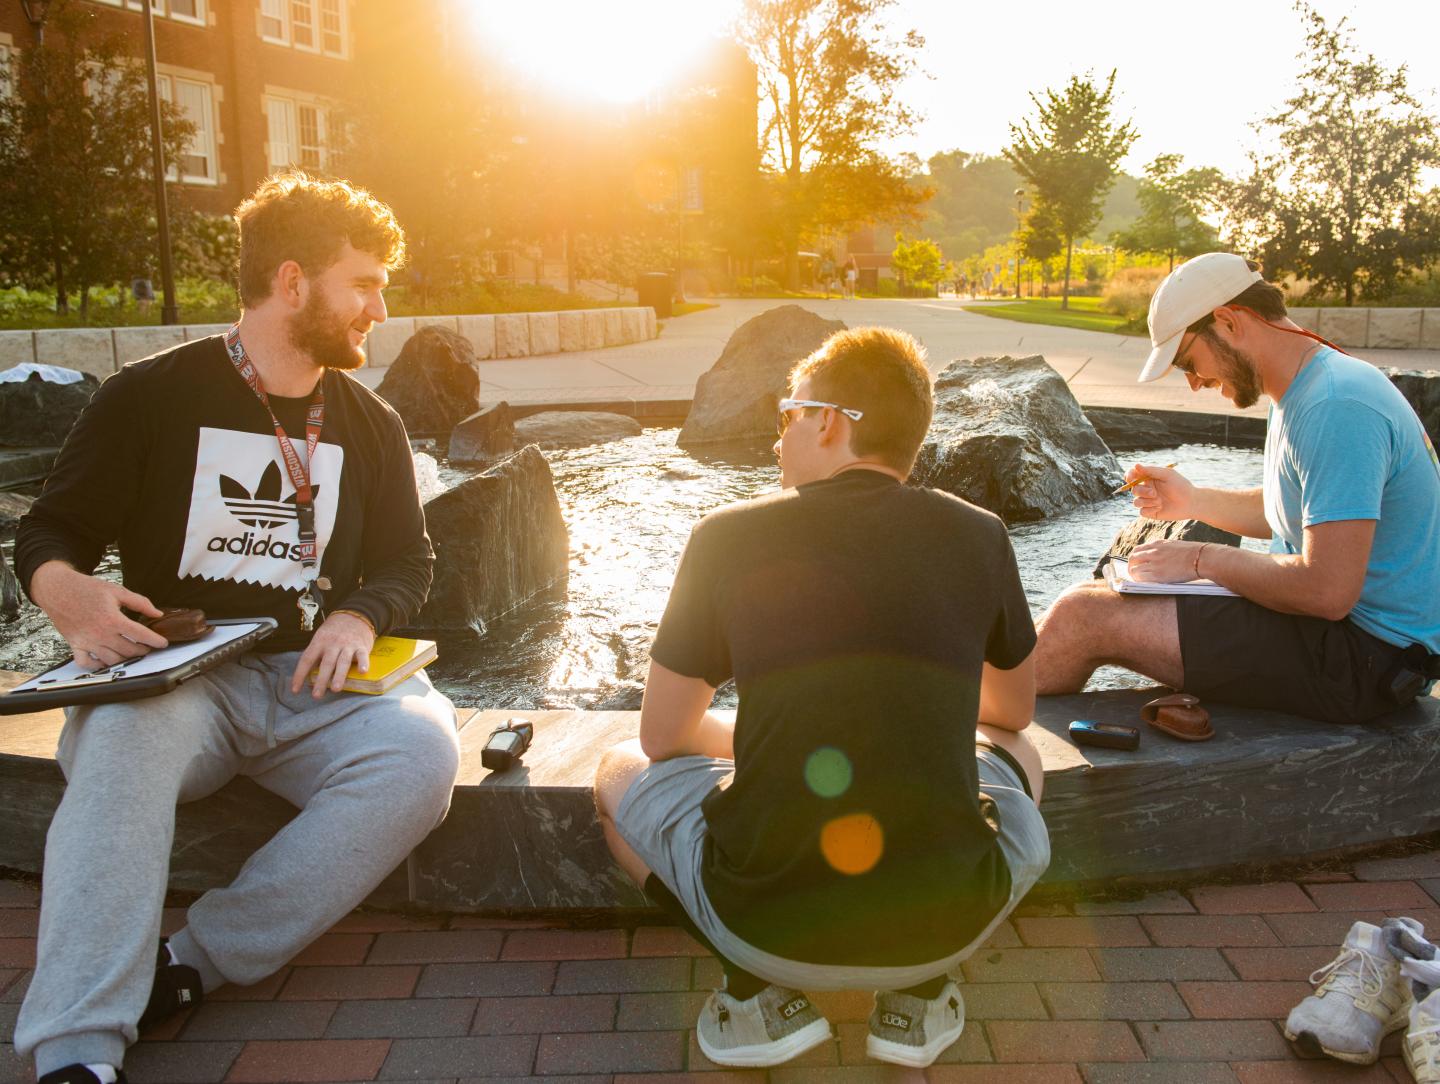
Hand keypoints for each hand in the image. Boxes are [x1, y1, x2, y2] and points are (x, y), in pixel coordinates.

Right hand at [28, 560, 168, 669]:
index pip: (141, 635)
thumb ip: (140, 603)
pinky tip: (107, 660)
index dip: (155, 641)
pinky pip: (86, 664)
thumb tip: (157, 614)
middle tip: (148, 647)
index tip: (163, 643)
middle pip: (129, 651)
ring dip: (125, 659)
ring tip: (132, 652)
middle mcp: (100, 634)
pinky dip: (97, 666)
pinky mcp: (74, 645)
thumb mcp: (117, 590)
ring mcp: (86, 642)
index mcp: (112, 619)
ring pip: (112, 660)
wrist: (57, 589)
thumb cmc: (87, 588)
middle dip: (143, 650)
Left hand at [291, 611, 374, 696]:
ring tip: (335, 689)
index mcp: (319, 642)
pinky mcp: (361, 646)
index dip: (300, 674)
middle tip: (316, 696)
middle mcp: (332, 643)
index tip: (295, 690)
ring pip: (342, 661)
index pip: (307, 659)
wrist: (354, 615)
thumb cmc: (334, 632)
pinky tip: (362, 671)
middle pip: (326, 663)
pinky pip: (362, 655)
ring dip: (339, 676)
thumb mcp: (321, 638)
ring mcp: (348, 644)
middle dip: (321, 680)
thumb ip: (316, 655)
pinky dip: (363, 663)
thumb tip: (308, 678)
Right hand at [1127, 462, 1194, 520]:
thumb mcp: (1167, 474)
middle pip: (1133, 490)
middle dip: (1142, 491)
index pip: (1132, 476)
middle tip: (1154, 493)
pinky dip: (1150, 509)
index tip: (1131, 478)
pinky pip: (1142, 512)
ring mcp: (1148, 501)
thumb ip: (1151, 470)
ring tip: (1160, 501)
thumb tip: (1136, 465)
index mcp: (1149, 478)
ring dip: (1147, 501)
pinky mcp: (1150, 512)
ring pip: (1136, 502)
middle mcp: (1146, 489)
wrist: (1191, 502)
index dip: (1129, 476)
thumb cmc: (1180, 486)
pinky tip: (1160, 508)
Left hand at [1127, 540, 1203, 582]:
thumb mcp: (1175, 545)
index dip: (1135, 558)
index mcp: (1158, 543)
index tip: (1136, 563)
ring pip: (1134, 569)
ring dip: (1134, 575)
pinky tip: (1142, 584)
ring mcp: (1154, 563)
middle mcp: (1153, 551)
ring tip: (1137, 580)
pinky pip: (1141, 578)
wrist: (1202, 558)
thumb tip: (1157, 558)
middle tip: (1133, 573)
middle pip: (1132, 558)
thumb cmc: (1194, 553)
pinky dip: (1139, 581)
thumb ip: (1163, 550)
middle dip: (1131, 566)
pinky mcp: (1158, 574)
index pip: (1138, 549)